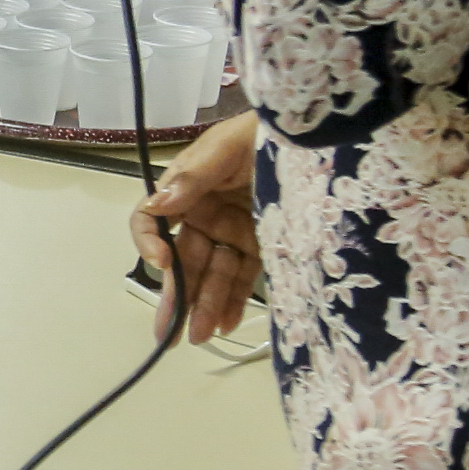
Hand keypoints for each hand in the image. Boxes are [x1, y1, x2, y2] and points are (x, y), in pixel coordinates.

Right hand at [128, 114, 262, 346]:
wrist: (318, 132)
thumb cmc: (267, 132)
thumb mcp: (226, 146)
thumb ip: (193, 175)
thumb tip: (158, 205)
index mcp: (188, 188)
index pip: (153, 219)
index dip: (150, 242)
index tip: (163, 261)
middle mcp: (206, 214)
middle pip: (184, 259)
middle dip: (176, 295)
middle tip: (169, 332)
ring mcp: (234, 232)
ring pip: (214, 274)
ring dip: (205, 306)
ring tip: (200, 337)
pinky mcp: (264, 246)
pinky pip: (245, 277)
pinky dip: (236, 302)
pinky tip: (226, 325)